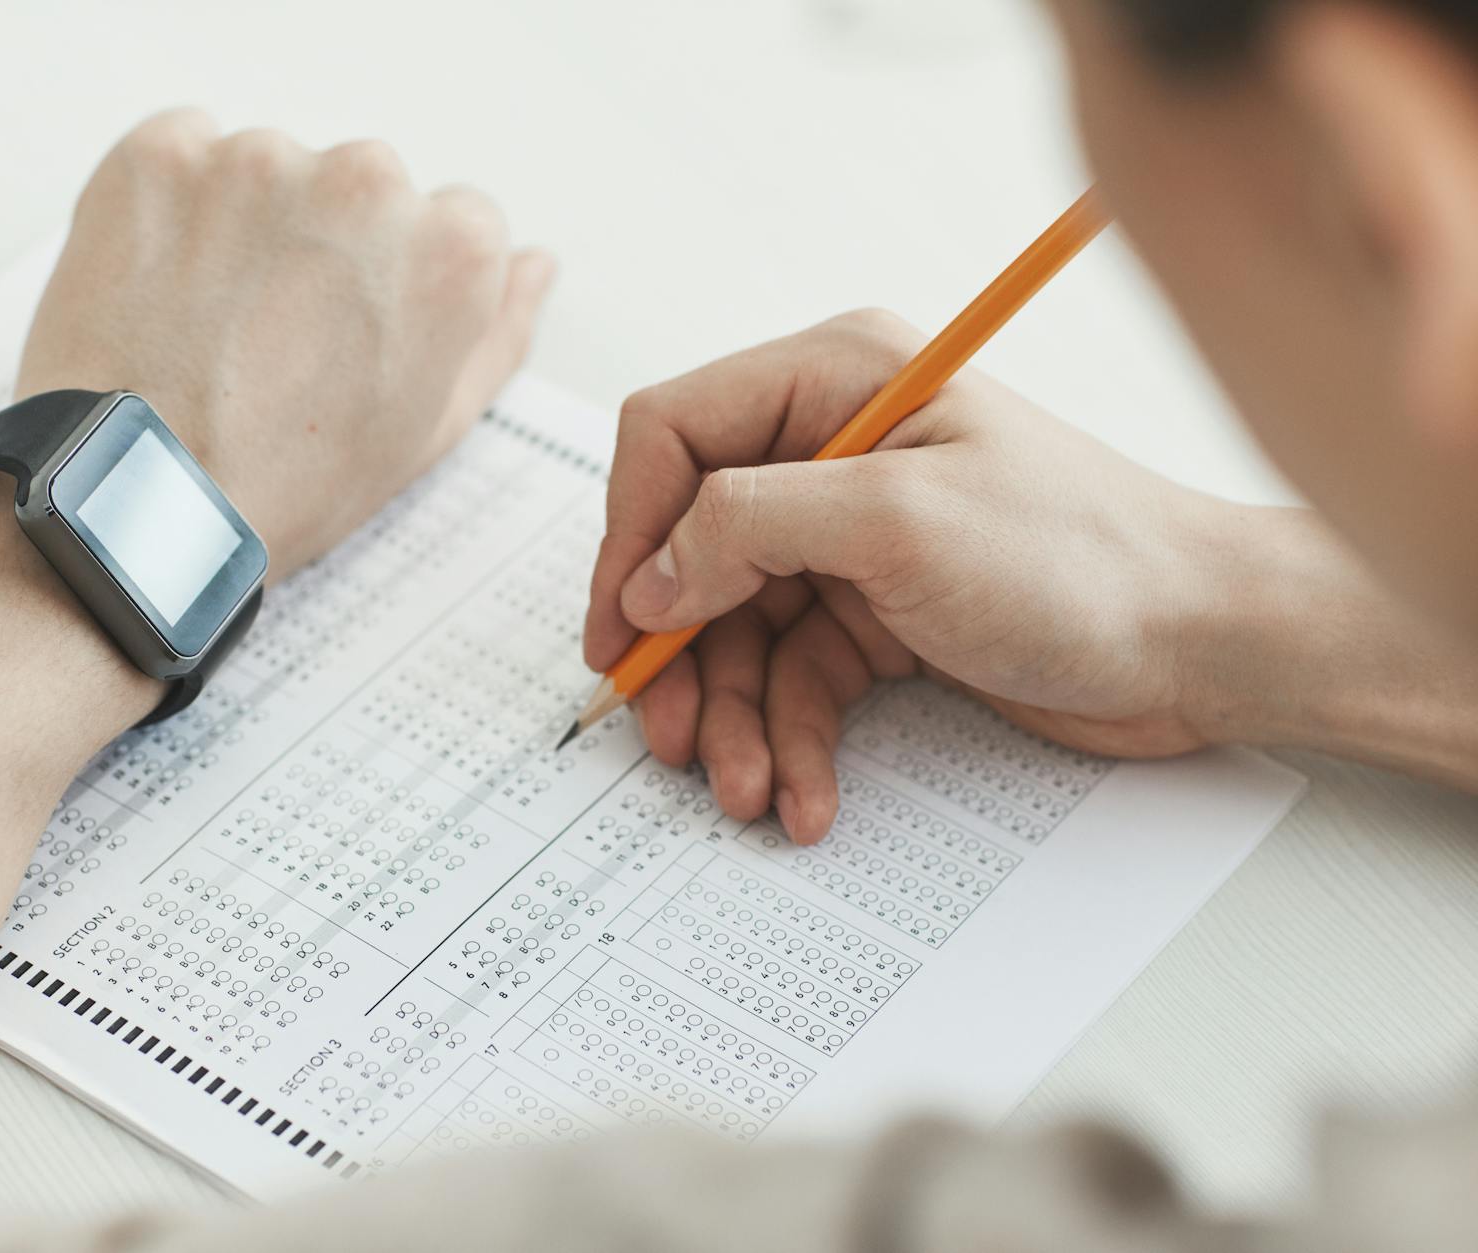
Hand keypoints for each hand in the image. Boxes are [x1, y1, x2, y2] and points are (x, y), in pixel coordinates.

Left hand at [18, 110, 555, 577]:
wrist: (146, 501)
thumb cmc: (288, 482)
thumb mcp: (426, 429)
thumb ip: (496, 331)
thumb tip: (533, 267)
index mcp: (448, 250)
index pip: (454, 221)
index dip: (404, 283)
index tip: (360, 330)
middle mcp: (364, 183)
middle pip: (364, 186)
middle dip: (330, 245)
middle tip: (279, 337)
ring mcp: (256, 161)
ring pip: (271, 171)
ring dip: (251, 225)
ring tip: (215, 324)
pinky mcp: (162, 155)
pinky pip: (184, 154)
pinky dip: (176, 207)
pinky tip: (166, 288)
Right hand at [584, 311, 1266, 843]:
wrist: (1202, 645)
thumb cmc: (1080, 558)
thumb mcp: (896, 524)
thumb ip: (748, 527)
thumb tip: (646, 577)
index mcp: (832, 380)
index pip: (671, 434)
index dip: (629, 534)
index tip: (621, 631)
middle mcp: (830, 447)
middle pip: (692, 549)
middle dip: (679, 654)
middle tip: (669, 738)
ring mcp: (852, 536)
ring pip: (737, 630)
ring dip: (734, 718)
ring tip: (749, 791)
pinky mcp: (877, 611)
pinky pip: (796, 677)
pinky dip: (792, 739)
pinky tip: (806, 796)